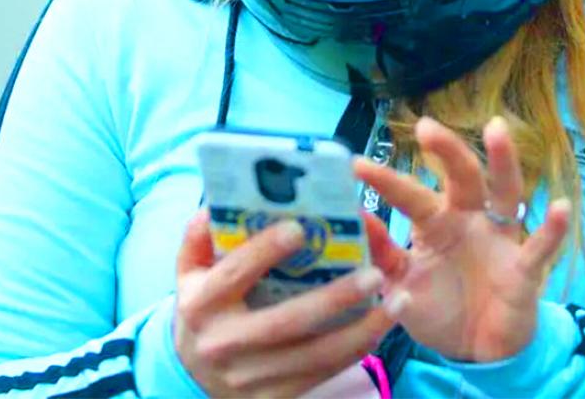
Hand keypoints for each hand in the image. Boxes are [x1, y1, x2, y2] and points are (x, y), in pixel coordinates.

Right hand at [173, 209, 406, 397]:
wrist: (194, 377)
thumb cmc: (203, 309)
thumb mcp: (188, 272)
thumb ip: (199, 238)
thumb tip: (216, 205)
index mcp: (201, 305)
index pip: (234, 274)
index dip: (265, 251)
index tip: (301, 228)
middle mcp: (225, 343)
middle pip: (286, 321)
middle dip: (334, 299)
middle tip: (373, 273)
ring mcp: (251, 377)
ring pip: (315, 355)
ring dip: (362, 329)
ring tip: (396, 300)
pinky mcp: (275, 397)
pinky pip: (323, 373)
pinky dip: (357, 349)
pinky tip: (383, 325)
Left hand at [353, 116, 571, 362]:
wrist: (477, 352)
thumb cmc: (438, 309)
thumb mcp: (402, 287)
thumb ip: (383, 256)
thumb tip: (358, 218)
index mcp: (435, 224)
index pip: (410, 195)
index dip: (386, 181)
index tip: (357, 165)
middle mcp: (468, 220)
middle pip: (461, 176)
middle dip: (446, 150)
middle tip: (426, 126)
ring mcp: (500, 239)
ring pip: (504, 193)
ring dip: (503, 161)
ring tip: (497, 129)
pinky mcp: (523, 268)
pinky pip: (540, 246)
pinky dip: (552, 228)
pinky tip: (560, 206)